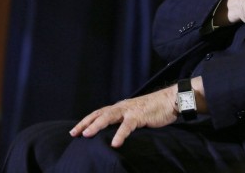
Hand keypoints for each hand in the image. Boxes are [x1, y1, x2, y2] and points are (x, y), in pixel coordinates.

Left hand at [69, 77, 206, 147]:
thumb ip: (126, 121)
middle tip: (74, 133)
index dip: (87, 121)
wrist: (171, 99)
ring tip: (87, 135)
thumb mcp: (136, 115)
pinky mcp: (140, 116)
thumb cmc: (155, 109)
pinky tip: (114, 144)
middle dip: (85, 123)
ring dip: (96, 126)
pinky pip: (127, 126)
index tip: (75, 131)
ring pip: (109, 117)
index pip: (99, 113)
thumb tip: (116, 133)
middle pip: (99, 114)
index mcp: (121, 107)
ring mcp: (130, 110)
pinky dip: (120, 135)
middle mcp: (122, 107)